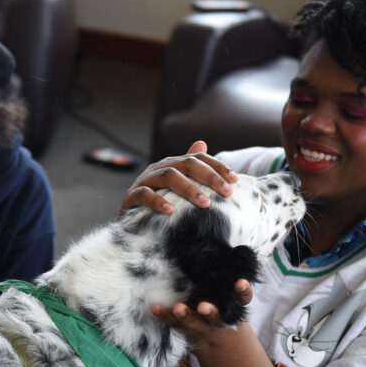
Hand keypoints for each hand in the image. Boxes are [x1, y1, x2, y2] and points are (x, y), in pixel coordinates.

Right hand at [119, 141, 238, 215]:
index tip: (235, 179)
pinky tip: (171, 211)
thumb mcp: (179, 191)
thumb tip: (204, 144)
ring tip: (205, 203)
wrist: (130, 222)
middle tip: (226, 192)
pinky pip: (144, 194)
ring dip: (189, 188)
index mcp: (173, 165)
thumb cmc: (159, 206)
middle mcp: (159, 168)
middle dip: (209, 176)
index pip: (198, 158)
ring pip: (168, 176)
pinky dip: (158, 201)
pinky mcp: (131, 196)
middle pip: (186, 164)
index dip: (218, 166)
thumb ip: (193, 172)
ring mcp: (144, 181)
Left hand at [151, 279, 253, 337]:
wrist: (212, 331)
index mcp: (233, 307)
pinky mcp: (183, 327)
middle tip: (204, 307)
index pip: (242, 299)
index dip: (243, 291)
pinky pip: (173, 323)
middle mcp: (218, 318)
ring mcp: (201, 324)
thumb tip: (227, 245)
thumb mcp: (226, 287)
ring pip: (195, 323)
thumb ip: (227, 272)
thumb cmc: (219, 299)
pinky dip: (164, 315)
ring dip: (187, 316)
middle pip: (216, 317)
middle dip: (211, 313)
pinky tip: (155, 307)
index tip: (240, 282)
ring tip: (179, 308)